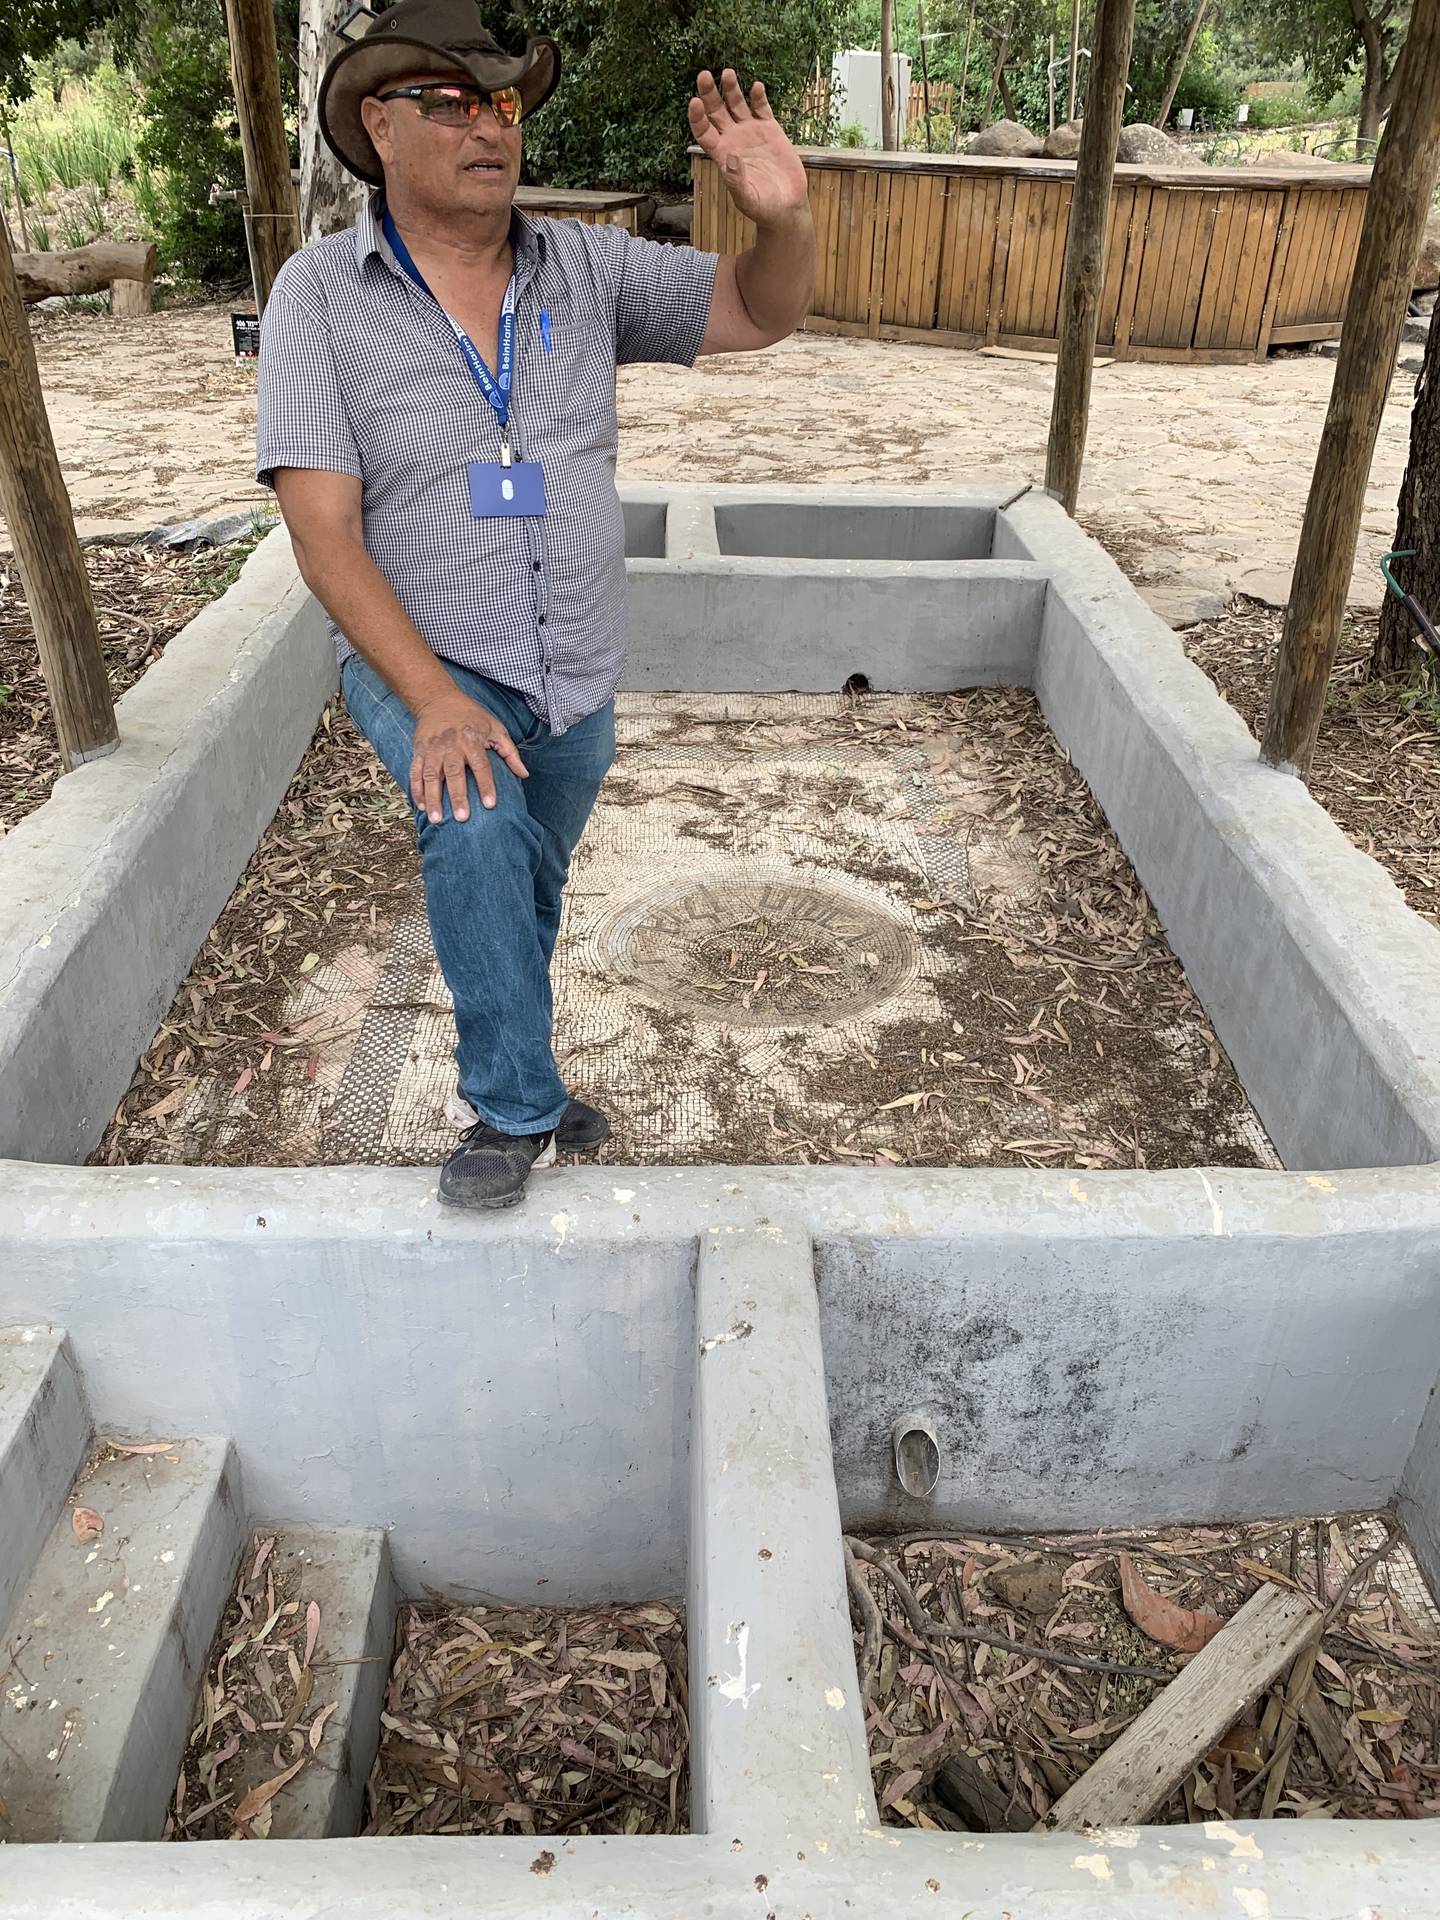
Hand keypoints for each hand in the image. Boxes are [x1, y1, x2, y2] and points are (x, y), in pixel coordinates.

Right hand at [410, 688, 526, 822]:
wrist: (438, 699)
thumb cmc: (472, 716)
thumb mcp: (495, 727)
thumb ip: (510, 752)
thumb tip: (524, 774)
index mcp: (472, 739)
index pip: (481, 766)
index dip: (486, 785)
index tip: (490, 805)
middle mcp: (451, 745)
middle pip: (454, 774)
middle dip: (457, 796)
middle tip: (462, 818)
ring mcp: (433, 749)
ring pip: (432, 776)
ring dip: (433, 798)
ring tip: (435, 819)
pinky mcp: (419, 751)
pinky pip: (415, 772)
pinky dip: (417, 790)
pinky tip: (422, 806)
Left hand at [688, 69, 808, 229]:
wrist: (786, 206)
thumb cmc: (763, 208)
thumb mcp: (747, 199)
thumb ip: (737, 181)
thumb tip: (731, 157)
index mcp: (722, 155)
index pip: (703, 131)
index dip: (697, 117)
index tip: (694, 102)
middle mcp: (733, 140)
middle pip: (715, 112)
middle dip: (708, 94)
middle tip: (704, 75)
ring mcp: (751, 132)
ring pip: (736, 104)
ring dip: (731, 89)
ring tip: (727, 73)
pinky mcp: (770, 129)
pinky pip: (761, 108)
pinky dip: (758, 97)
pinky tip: (756, 87)